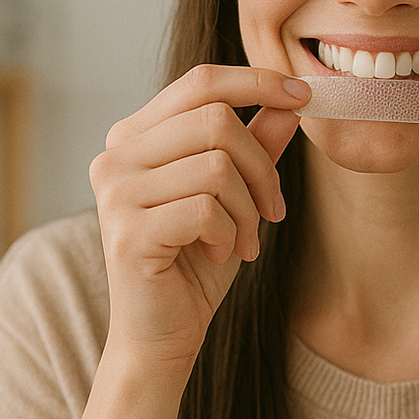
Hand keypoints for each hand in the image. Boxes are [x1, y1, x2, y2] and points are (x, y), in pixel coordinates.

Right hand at [88, 64, 306, 377]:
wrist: (161, 336)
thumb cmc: (194, 264)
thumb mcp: (234, 196)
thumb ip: (255, 146)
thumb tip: (289, 102)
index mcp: (135, 136)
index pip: (200, 83)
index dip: (256, 81)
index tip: (303, 96)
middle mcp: (115, 156)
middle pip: (216, 121)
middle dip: (261, 167)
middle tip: (271, 211)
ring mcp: (116, 193)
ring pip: (217, 165)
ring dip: (248, 209)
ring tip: (242, 241)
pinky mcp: (127, 231)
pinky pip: (206, 208)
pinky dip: (229, 233)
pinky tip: (219, 254)